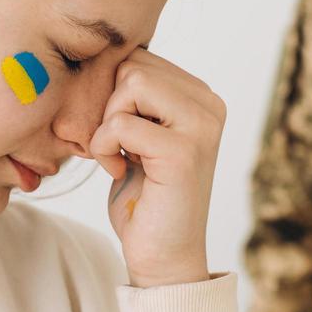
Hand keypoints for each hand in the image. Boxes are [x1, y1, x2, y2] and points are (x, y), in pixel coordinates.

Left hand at [88, 49, 224, 287]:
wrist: (163, 255)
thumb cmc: (144, 197)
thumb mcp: (139, 135)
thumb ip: (133, 97)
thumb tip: (101, 56)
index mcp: (202, 97)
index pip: (140, 57)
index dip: (110, 91)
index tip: (116, 132)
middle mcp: (210, 106)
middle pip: (134, 65)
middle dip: (107, 104)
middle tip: (113, 144)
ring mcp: (201, 126)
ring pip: (130, 84)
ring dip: (106, 122)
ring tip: (118, 154)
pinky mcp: (183, 151)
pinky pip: (120, 123)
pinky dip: (104, 147)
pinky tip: (118, 169)